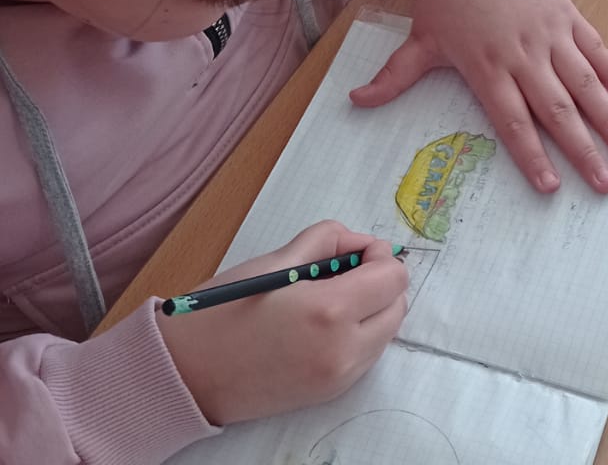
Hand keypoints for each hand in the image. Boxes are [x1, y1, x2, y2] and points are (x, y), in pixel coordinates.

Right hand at [157, 221, 407, 425]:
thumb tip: (360, 243)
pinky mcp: (331, 392)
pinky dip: (359, 334)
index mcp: (329, 311)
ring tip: (328, 298)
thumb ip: (328, 241)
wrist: (184, 374)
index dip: (379, 256)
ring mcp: (339, 376)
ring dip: (372, 309)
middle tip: (343, 271)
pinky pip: (367, 354)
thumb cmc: (220, 313)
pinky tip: (322, 324)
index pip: (392, 277)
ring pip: (386, 331)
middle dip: (380, 283)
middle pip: (397, 305)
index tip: (355, 252)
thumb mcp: (275, 261)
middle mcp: (343, 349)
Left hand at [349, 0, 607, 193]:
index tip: (551, 186)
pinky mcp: (569, 16)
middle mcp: (523, 54)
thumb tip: (356, 102)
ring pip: (584, 84)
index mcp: (487, 66)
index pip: (512, 121)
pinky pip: (595, 48)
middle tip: (606, 183)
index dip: (532, 156)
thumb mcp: (420, 36)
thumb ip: (396, 75)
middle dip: (583, 150)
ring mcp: (550, 35)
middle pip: (556, 110)